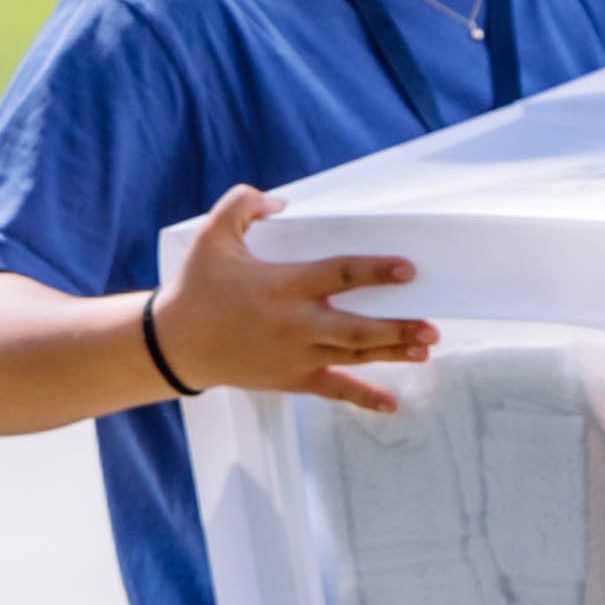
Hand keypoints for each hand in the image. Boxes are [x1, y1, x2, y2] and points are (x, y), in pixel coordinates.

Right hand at [155, 185, 437, 410]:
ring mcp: (294, 355)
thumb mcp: (212, 237)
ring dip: (391, 352)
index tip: (407, 270)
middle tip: (431, 326)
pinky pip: (333, 389)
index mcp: (282, 285)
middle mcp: (294, 323)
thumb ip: (242, 205)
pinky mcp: (290, 377)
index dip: (375, 271)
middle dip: (397, 327)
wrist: (172, 344)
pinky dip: (364, 397)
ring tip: (424, 348)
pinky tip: (392, 403)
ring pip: (354, 356)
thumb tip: (279, 201)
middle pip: (357, 328)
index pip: (338, 275)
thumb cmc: (195, 288)